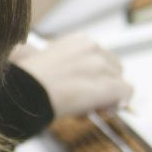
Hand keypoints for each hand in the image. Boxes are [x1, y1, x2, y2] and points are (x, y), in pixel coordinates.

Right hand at [11, 33, 132, 117]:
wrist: (25, 92)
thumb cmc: (29, 81)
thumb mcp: (49, 62)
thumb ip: (70, 66)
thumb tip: (78, 81)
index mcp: (79, 41)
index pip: (101, 56)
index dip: (96, 75)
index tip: (87, 86)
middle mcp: (93, 49)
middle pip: (114, 68)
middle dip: (105, 85)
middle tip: (89, 100)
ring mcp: (101, 66)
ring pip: (119, 82)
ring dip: (108, 97)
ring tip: (89, 107)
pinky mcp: (108, 85)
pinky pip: (125, 93)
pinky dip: (118, 104)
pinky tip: (104, 110)